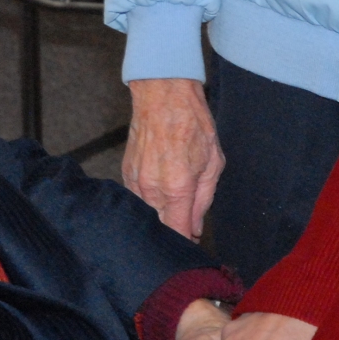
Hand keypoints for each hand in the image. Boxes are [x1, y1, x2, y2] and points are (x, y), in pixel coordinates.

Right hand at [124, 78, 224, 238]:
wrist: (164, 96)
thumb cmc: (192, 124)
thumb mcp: (212, 163)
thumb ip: (203, 200)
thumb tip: (194, 227)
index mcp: (177, 188)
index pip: (177, 232)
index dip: (185, 243)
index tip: (192, 244)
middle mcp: (152, 189)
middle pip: (160, 227)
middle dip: (173, 231)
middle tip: (186, 225)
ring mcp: (135, 182)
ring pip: (147, 214)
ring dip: (160, 216)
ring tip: (174, 204)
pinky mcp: (126, 174)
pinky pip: (138, 199)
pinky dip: (149, 201)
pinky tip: (161, 189)